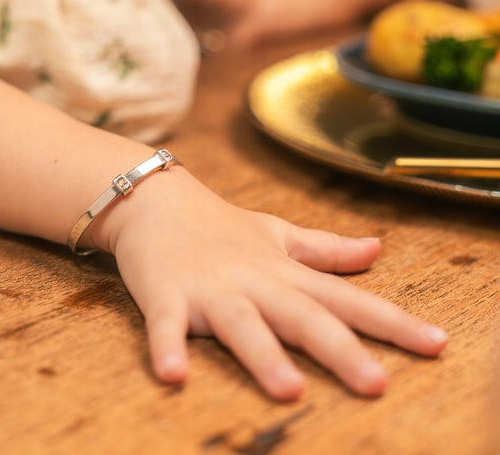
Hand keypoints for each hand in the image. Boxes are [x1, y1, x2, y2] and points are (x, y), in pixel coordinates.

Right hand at [103, 169, 447, 399]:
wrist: (154, 200)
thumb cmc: (217, 225)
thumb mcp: (276, 234)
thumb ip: (325, 249)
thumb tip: (377, 248)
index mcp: (280, 270)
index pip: (343, 298)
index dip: (390, 321)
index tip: (434, 344)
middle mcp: (251, 280)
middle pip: (299, 315)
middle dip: (338, 349)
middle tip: (375, 382)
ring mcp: (208, 287)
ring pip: (240, 322)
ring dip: (262, 354)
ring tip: (288, 389)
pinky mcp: (165, 294)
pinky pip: (166, 324)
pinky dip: (168, 346)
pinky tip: (174, 374)